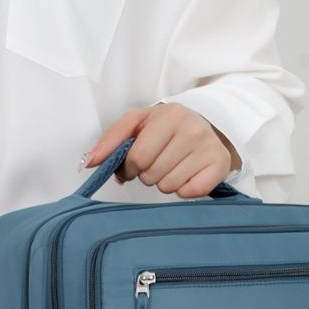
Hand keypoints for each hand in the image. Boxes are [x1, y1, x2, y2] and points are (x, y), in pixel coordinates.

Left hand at [84, 103, 240, 198]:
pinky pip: (190, 193)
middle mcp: (192, 129)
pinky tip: (187, 176)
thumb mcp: (137, 124)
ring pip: (170, 187)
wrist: (204, 127)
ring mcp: (208, 148)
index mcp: (169, 115)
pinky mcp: (220, 166)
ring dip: (165, 183)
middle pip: (153, 175)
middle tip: (158, 164)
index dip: (131, 167)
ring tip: (173, 168)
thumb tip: (88, 163)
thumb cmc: (165, 129)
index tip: (137, 163)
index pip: (138, 157)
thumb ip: (110, 141)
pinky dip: (184, 191)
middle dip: (149, 175)